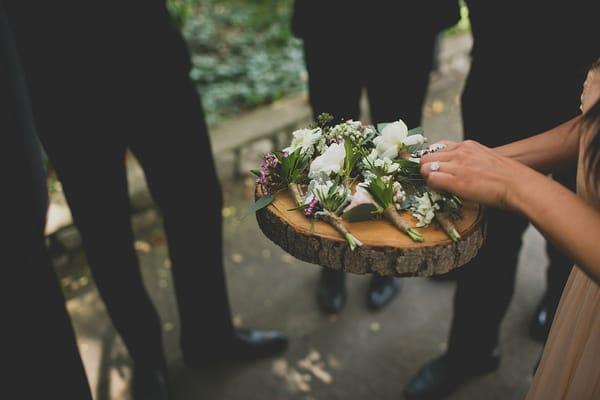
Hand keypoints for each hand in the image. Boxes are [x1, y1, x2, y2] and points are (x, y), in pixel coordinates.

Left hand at [420, 140, 539, 208]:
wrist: (519, 185)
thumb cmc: (507, 177)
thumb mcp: (485, 158)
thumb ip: (469, 160)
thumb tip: (460, 169)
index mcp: (467, 145)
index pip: (437, 147)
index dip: (433, 159)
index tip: (435, 168)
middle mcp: (460, 152)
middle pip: (426, 156)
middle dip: (426, 168)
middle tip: (433, 179)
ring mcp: (457, 165)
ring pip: (425, 167)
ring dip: (428, 178)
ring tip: (438, 186)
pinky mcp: (456, 181)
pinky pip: (432, 180)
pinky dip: (432, 186)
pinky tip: (442, 191)